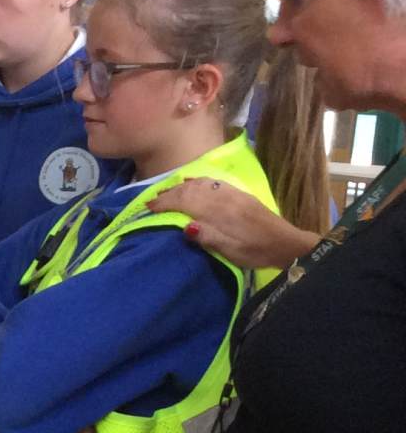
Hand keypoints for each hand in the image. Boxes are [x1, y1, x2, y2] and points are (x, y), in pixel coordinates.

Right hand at [151, 177, 316, 270]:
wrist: (285, 243)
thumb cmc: (254, 251)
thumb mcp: (230, 251)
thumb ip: (208, 237)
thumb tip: (185, 226)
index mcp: (218, 211)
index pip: (184, 201)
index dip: (164, 203)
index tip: (147, 208)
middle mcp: (223, 197)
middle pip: (190, 189)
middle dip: (168, 194)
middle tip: (151, 201)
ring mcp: (232, 193)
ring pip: (201, 183)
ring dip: (180, 186)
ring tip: (167, 191)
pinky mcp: (239, 194)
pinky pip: (212, 182)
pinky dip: (197, 181)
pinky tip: (191, 183)